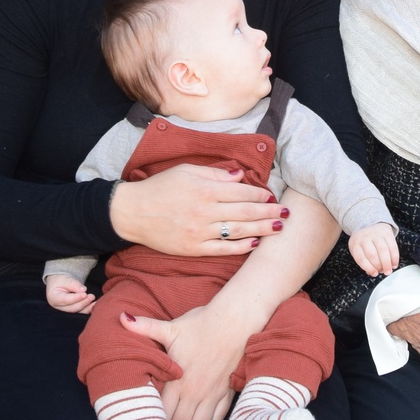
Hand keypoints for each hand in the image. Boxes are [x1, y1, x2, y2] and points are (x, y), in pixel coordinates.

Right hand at [45, 274, 95, 313]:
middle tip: (91, 296)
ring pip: (77, 311)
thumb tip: (83, 290)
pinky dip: (88, 309)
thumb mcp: (65, 279)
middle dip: (83, 303)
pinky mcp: (72, 311)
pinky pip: (80, 311)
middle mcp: (58, 307)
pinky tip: (94, 305)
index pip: (65, 300)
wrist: (60, 283)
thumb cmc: (61, 280)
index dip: (76, 298)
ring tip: (94, 300)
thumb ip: (73, 284)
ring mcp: (65, 310)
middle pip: (72, 308)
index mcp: (53, 298)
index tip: (85, 294)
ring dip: (87, 307)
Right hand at [109, 163, 285, 256]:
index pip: (241, 192)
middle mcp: (205, 211)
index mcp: (204, 189)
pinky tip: (256, 244)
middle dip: (269, 212)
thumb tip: (240, 176)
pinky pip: (223, 249)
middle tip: (287, 213)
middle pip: (245, 212)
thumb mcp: (186, 171)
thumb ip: (215, 173)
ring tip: (279, 227)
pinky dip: (241, 247)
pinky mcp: (193, 248)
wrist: (132, 213)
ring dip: (262, 229)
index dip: (260, 194)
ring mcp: (200, 232)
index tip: (272, 196)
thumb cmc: (159, 188)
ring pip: (239, 231)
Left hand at [125, 304, 251, 419]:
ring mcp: (212, 395)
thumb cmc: (202, 324)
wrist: (235, 321)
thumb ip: (145, 327)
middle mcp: (195, 393)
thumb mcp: (171, 327)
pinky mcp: (227, 393)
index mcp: (178, 381)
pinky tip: (199, 417)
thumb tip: (122, 317)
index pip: (162, 414)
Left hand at [347, 223, 399, 276]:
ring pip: (383, 250)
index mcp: (355, 244)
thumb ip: (363, 261)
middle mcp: (365, 237)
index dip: (368, 268)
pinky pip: (392, 246)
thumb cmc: (363, 241)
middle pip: (372, 255)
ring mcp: (376, 234)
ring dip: (387, 263)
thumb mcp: (358, 249)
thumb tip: (372, 273)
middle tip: (383, 272)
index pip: (361, 258)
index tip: (374, 274)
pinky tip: (394, 264)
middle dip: (379, 266)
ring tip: (389, 270)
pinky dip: (394, 257)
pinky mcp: (387, 233)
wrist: (371, 224)